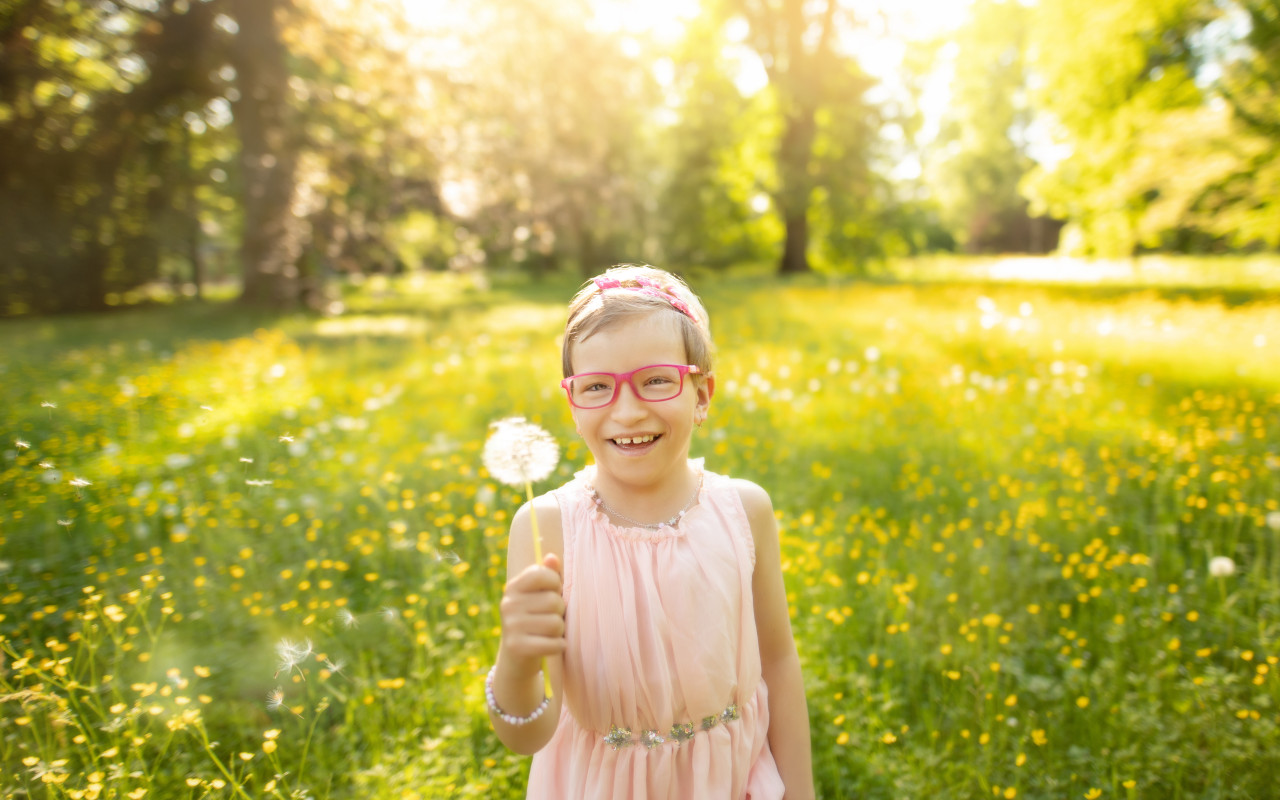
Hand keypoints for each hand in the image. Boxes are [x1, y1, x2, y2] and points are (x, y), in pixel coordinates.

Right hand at [499, 553, 565, 677]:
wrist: (517, 659)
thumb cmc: (535, 621)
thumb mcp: (538, 597)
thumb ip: (548, 576)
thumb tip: (552, 558)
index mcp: (513, 587)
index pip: (542, 574)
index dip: (556, 584)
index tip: (553, 593)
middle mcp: (508, 604)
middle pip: (554, 601)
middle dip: (560, 612)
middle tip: (552, 618)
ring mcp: (510, 625)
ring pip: (556, 623)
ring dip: (560, 630)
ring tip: (551, 633)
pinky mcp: (516, 647)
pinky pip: (553, 643)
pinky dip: (559, 646)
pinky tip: (554, 645)